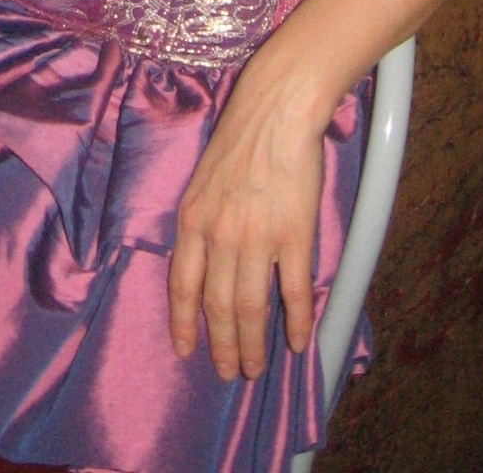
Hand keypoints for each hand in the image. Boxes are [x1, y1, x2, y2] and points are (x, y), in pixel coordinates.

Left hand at [168, 68, 323, 382]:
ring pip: (252, 307)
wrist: (275, 111)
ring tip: (256, 367)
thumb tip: (206, 262)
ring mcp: (257, 238)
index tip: (186, 350)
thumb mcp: (203, 181)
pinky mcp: (293, 234)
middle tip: (230, 371)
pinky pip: (292, 290)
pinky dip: (297, 321)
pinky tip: (300, 341)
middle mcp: (220, 235)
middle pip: (218, 306)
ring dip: (253, 344)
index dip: (183, 323)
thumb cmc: (240, 139)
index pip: (182, 285)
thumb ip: (202, 222)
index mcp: (193, 221)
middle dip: (222, 345)